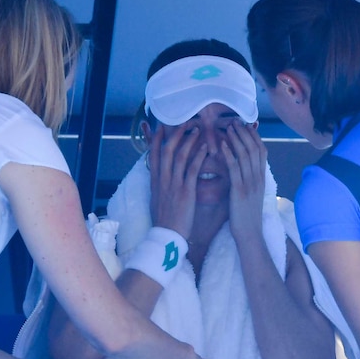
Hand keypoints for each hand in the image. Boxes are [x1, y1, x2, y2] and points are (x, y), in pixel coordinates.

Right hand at [147, 124, 204, 238]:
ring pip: (179, 156)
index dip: (156, 139)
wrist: (167, 236)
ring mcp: (173, 185)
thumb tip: (162, 180)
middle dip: (174, 134)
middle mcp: (162, 180)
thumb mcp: (157, 201)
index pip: (153, 155)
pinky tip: (206, 147)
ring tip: (197, 129)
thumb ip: (160, 187)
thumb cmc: (165, 221)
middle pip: (166, 150)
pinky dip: (199, 156)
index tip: (161, 127)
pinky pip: (192, 169)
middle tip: (184, 122)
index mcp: (155, 182)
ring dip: (188, 140)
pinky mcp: (186, 191)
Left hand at [221, 121, 266, 245]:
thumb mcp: (251, 195)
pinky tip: (222, 145)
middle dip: (245, 133)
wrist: (249, 235)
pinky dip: (229, 154)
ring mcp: (250, 184)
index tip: (245, 125)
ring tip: (229, 127)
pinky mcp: (240, 190)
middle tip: (235, 121)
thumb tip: (243, 168)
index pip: (261, 151)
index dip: (253, 136)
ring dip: (236, 139)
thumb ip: (249, 180)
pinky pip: (235, 168)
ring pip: (245, 155)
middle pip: (255, 149)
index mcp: (261, 178)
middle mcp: (258, 178)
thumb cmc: (246, 217)